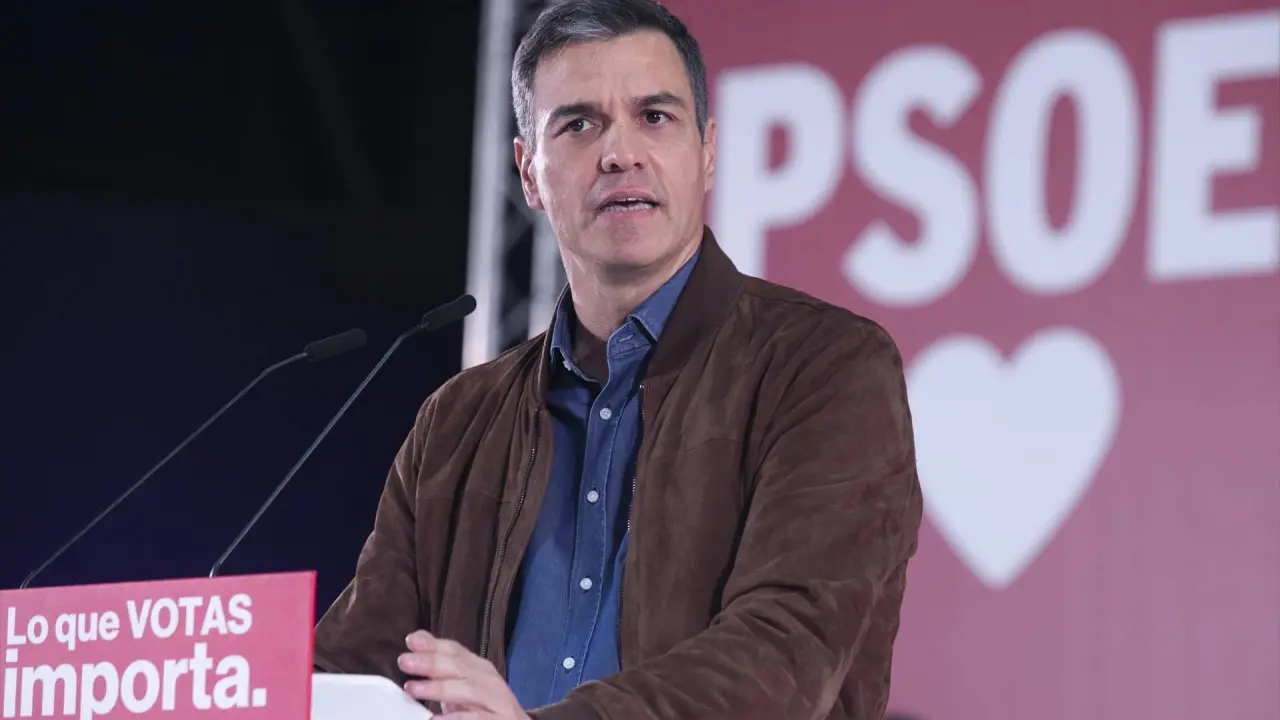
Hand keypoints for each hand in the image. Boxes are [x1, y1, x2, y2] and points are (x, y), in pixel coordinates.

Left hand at [398, 630, 529, 719]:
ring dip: (440, 687)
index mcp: (478, 668)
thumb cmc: (483, 707)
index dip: (433, 644)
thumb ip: (440, 664)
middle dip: (431, 662)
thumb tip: (414, 639)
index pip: (455, 651)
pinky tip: (435, 719)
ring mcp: (497, 701)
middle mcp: (489, 680)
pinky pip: (477, 719)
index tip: (410, 641)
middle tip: (404, 662)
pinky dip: (456, 718)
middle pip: (459, 667)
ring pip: (469, 690)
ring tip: (413, 688)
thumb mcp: (461, 684)